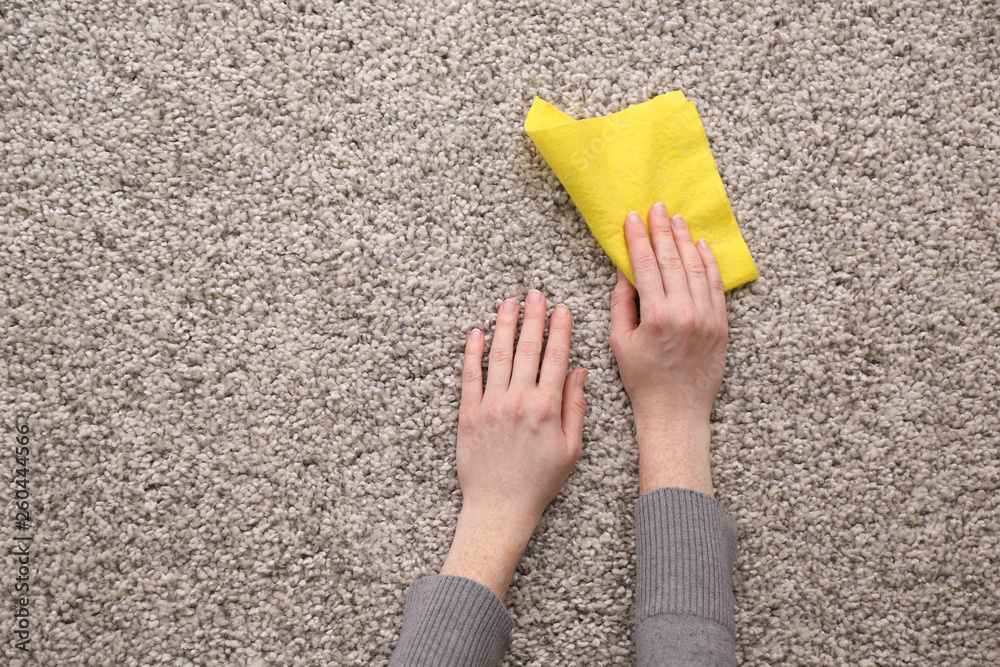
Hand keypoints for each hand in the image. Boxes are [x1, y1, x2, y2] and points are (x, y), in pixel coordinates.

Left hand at [440, 291, 587, 599]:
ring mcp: (492, 405)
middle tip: (535, 294)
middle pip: (528, 349)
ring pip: (499, 356)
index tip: (562, 308)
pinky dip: (473, 352)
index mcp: (548, 408)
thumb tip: (579, 371)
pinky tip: (477, 333)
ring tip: (509, 303)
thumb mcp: (571, 448)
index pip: (556, 357)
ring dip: (505, 326)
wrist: (499, 507)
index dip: (560, 330)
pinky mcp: (468, 414)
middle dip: (533, 317)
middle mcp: (520, 400)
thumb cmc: (539, 481)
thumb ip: (575, 406)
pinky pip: (470, 376)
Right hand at [609, 203, 727, 496]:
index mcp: (656, 316)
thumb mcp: (621, 342)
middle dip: (661, 230)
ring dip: (685, 241)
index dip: (637, 238)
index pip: (645, 266)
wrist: (676, 412)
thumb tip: (625, 273)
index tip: (631, 218)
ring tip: (676, 219)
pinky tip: (701, 246)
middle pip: (672, 260)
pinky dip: (709, 264)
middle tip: (656, 207)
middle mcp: (685, 312)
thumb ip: (621, 304)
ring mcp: (707, 318)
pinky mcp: (722, 325)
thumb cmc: (643, 380)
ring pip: (696, 268)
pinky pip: (716, 286)